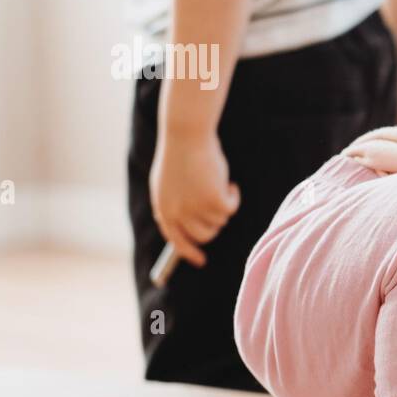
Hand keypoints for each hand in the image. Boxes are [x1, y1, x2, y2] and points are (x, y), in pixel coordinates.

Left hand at [149, 129, 240, 267]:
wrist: (186, 136)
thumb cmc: (179, 156)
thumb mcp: (167, 185)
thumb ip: (173, 207)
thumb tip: (186, 229)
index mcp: (164, 210)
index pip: (177, 241)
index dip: (189, 252)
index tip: (200, 260)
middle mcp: (179, 213)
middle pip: (204, 235)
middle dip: (214, 224)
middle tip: (217, 206)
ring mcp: (197, 208)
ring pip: (219, 221)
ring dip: (222, 204)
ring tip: (218, 183)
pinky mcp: (215, 201)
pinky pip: (230, 208)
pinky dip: (233, 196)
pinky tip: (229, 183)